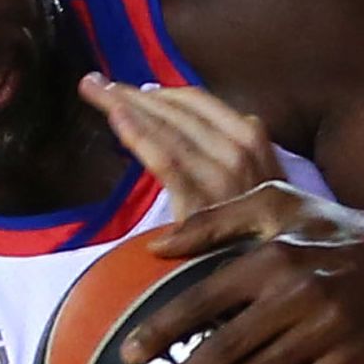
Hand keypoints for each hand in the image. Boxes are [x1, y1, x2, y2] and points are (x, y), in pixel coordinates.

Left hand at [78, 75, 285, 219]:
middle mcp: (241, 154)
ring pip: (168, 130)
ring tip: (93, 90)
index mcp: (254, 142)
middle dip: (134, 93)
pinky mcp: (203, 206)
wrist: (270, 281)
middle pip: (178, 111)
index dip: (160, 91)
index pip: (199, 102)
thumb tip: (179, 119)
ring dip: (127, 104)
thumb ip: (226, 150)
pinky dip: (140, 134)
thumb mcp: (255, 182)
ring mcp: (224, 179)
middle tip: (94, 83)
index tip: (130, 89)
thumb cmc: (258, 234)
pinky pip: (166, 160)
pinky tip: (115, 116)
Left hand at [122, 182, 363, 363]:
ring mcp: (326, 328)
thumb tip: (155, 247)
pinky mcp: (351, 356)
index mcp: (272, 255)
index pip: (205, 297)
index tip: (129, 355)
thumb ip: (213, 221)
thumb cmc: (324, 225)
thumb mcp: (272, 202)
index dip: (164, 327)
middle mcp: (297, 292)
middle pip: (228, 346)